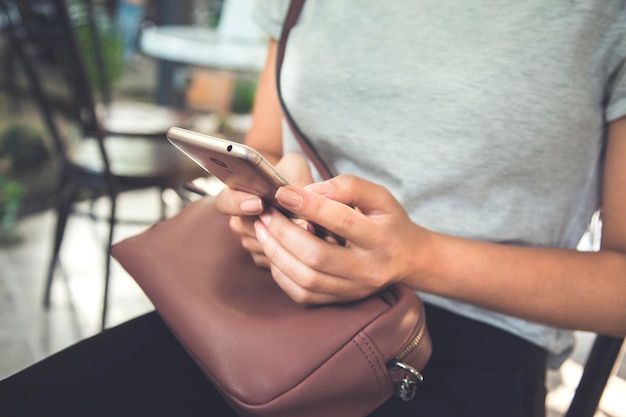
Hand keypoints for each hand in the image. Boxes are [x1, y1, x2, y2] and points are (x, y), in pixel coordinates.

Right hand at [215, 153, 314, 267]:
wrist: (300, 194)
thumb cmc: (292, 175)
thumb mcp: (293, 166)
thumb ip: (292, 176)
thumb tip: (299, 194)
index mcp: (238, 196)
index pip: (225, 202)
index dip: (237, 202)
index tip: (258, 203)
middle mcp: (242, 223)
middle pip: (252, 229)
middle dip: (276, 227)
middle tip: (302, 223)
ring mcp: (254, 244)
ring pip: (268, 247)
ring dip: (292, 241)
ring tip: (318, 231)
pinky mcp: (269, 262)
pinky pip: (279, 261)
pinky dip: (299, 252)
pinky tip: (322, 243)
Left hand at [253, 175, 432, 303]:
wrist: (408, 259)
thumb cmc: (388, 221)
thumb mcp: (380, 196)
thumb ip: (349, 187)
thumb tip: (310, 191)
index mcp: (380, 238)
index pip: (341, 220)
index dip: (308, 205)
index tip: (281, 192)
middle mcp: (367, 268)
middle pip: (317, 255)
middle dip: (284, 233)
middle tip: (265, 214)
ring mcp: (354, 289)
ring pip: (307, 279)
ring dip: (277, 254)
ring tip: (262, 231)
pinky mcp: (341, 300)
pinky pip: (304, 295)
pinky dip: (282, 275)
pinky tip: (274, 254)